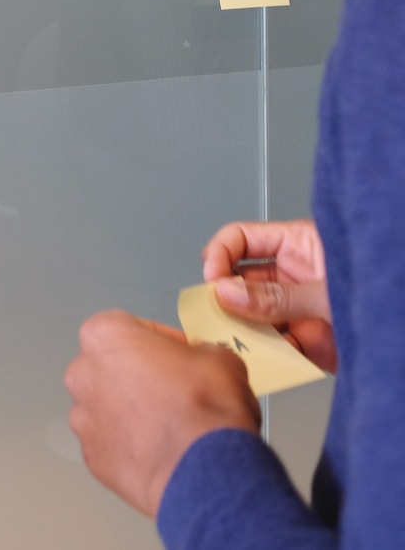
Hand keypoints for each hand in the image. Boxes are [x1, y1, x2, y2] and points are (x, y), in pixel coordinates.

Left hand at [66, 311, 259, 517]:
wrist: (204, 468)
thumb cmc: (206, 406)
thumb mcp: (219, 356)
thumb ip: (197, 350)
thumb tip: (198, 360)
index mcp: (104, 336)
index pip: (129, 327)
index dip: (161, 340)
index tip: (180, 354)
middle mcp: (82, 373)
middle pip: (112, 368)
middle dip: (140, 376)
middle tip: (175, 390)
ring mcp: (82, 418)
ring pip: (108, 407)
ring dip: (132, 412)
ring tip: (169, 425)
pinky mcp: (91, 456)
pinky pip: (111, 443)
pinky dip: (131, 445)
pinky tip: (159, 450)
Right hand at [202, 219, 334, 373]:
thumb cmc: (387, 288)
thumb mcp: (329, 291)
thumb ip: (277, 295)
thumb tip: (226, 293)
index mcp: (297, 245)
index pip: (239, 239)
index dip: (219, 255)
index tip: (213, 280)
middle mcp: (291, 274)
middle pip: (238, 279)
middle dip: (224, 298)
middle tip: (216, 317)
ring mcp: (295, 308)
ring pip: (250, 315)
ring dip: (241, 330)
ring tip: (240, 343)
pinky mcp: (303, 340)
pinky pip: (270, 346)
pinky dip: (263, 356)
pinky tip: (265, 360)